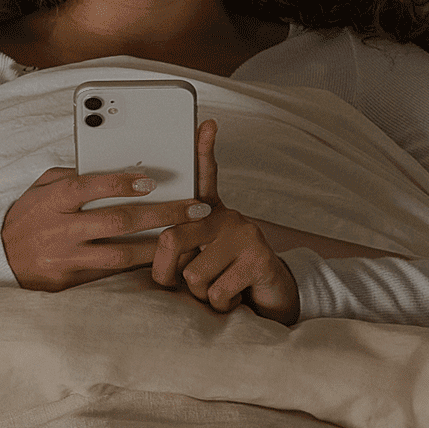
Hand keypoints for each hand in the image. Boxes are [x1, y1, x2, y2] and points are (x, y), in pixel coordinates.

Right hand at [2, 165, 213, 292]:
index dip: (121, 183)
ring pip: (121, 254)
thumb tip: (112, 169)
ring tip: (189, 237)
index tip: (152, 180)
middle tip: (195, 208)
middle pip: (117, 221)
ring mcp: (68, 257)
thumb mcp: (43, 186)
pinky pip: (112, 273)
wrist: (1, 257)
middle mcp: (62, 229)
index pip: (89, 187)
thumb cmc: (27, 215)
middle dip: (161, 214)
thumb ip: (74, 177)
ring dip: (159, 246)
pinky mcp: (73, 280)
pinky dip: (138, 264)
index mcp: (54, 200)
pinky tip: (162, 257)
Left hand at [149, 119, 299, 324]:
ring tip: (219, 287)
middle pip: (172, 238)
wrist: (268, 305)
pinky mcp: (258, 259)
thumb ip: (176, 248)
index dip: (204, 150)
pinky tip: (237, 296)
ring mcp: (245, 234)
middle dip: (168, 272)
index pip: (204, 176)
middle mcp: (227, 217)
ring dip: (200, 294)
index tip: (207, 123)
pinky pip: (217, 291)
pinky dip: (220, 304)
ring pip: (193, 272)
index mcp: (208, 213)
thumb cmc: (220, 281)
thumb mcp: (193, 261)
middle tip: (186, 283)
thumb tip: (160, 242)